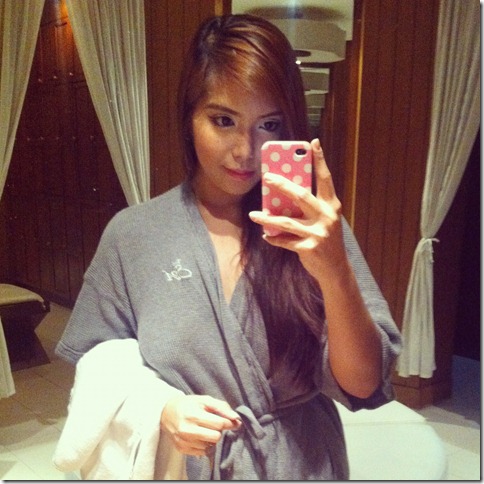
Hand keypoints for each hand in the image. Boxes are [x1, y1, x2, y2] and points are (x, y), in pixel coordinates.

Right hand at [160, 394, 241, 456]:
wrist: (167, 412)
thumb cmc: (189, 404)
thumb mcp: (205, 400)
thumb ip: (221, 407)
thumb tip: (236, 418)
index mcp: (194, 415)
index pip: (219, 424)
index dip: (229, 423)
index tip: (235, 422)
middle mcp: (188, 430)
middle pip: (216, 437)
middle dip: (219, 430)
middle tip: (215, 424)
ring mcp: (184, 442)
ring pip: (210, 446)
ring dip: (211, 438)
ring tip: (205, 429)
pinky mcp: (182, 449)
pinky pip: (202, 452)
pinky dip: (204, 445)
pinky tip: (200, 436)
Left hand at [249, 138, 347, 280]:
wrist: (335, 269)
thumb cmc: (326, 240)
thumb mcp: (325, 220)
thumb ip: (311, 207)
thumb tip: (285, 193)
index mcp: (332, 206)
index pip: (325, 179)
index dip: (320, 160)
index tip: (313, 143)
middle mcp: (327, 217)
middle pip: (301, 195)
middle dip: (282, 185)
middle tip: (267, 177)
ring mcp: (318, 233)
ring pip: (287, 221)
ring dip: (267, 218)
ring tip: (253, 214)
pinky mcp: (308, 248)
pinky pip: (285, 240)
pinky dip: (273, 238)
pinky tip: (266, 235)